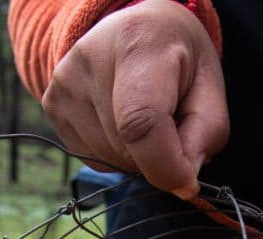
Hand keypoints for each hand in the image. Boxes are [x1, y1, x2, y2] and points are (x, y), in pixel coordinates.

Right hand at [42, 0, 228, 198]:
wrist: (137, 30)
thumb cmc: (179, 60)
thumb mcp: (210, 87)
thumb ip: (204, 134)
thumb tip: (181, 183)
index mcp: (138, 42)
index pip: (141, 121)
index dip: (165, 165)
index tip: (187, 183)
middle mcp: (89, 58)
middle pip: (126, 146)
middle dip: (156, 159)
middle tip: (171, 130)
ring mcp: (64, 82)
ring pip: (107, 158)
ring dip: (135, 157)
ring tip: (145, 119)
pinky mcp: (52, 103)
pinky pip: (91, 158)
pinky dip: (114, 155)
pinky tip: (122, 123)